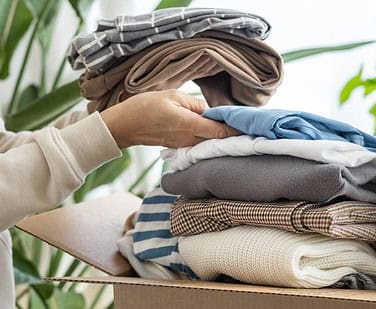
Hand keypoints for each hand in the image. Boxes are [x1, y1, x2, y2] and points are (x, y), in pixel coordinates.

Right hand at [100, 90, 239, 148]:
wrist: (124, 125)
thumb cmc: (145, 107)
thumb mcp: (172, 96)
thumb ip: (196, 105)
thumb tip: (212, 113)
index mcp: (190, 125)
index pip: (222, 132)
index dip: (237, 130)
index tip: (251, 126)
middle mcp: (190, 139)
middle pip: (218, 140)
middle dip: (233, 135)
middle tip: (250, 127)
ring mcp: (184, 145)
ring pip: (209, 143)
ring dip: (221, 138)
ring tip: (236, 129)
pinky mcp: (179, 146)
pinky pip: (199, 144)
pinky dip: (208, 139)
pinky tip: (215, 132)